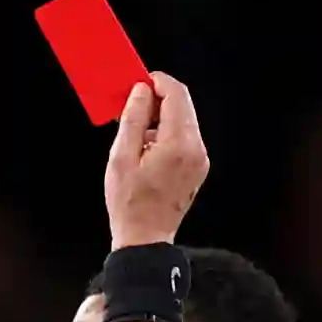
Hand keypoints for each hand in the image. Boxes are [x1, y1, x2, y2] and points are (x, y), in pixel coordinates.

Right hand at [103, 72, 208, 247]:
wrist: (145, 239)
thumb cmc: (129, 203)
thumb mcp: (121, 157)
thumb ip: (133, 119)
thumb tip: (141, 91)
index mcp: (179, 144)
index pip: (176, 94)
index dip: (157, 82)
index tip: (137, 84)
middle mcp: (196, 149)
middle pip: (183, 105)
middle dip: (158, 99)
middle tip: (132, 107)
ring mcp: (200, 159)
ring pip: (183, 121)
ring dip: (161, 117)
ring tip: (135, 134)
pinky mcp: (198, 168)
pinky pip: (184, 138)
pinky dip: (167, 133)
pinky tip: (147, 149)